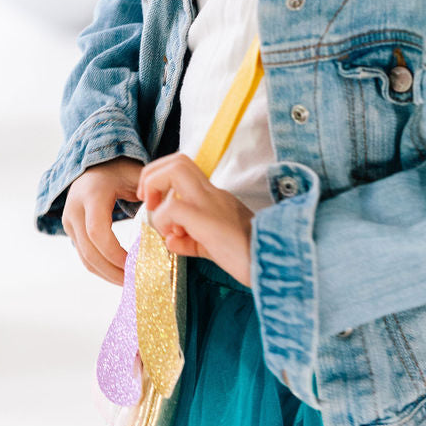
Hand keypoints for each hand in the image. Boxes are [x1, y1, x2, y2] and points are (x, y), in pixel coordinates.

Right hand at [63, 157, 145, 284]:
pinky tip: (120, 274)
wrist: (95, 166)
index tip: (136, 264)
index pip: (98, 231)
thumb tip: (168, 220)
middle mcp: (75, 209)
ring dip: (107, 274)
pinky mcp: (71, 231)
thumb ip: (153, 194)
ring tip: (131, 283)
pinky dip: (102, 269)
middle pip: (89, 250)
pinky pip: (84, 256)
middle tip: (136, 282)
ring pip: (85, 258)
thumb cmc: (121, 171)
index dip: (115, 253)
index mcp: (91, 194)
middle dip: (113, 271)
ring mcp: (69, 221)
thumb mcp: (137, 176)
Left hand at [136, 152, 252, 288]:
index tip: (155, 204)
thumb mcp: (214, 247)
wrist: (276, 265)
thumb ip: (191, 242)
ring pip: (174, 170)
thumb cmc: (250, 258)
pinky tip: (175, 240)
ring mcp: (212, 204)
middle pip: (177, 160)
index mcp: (216, 198)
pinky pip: (174, 207)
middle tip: (149, 201)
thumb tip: (171, 241)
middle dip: (152, 175)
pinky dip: (164, 220)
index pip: (184, 169)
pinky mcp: (208, 220)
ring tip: (160, 219)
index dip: (161, 178)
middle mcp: (214, 194)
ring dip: (156, 189)